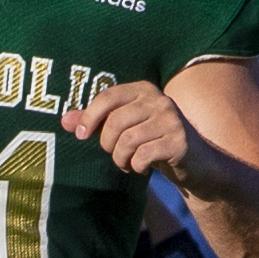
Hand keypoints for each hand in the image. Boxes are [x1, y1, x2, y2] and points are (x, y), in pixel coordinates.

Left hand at [65, 81, 205, 182]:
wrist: (195, 161)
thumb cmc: (151, 140)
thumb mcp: (124, 127)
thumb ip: (94, 121)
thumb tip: (64, 121)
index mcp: (144, 90)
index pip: (108, 97)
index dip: (89, 117)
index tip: (81, 136)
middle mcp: (160, 100)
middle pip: (115, 122)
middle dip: (107, 145)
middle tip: (114, 154)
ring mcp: (172, 120)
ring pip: (127, 141)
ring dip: (120, 159)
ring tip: (127, 162)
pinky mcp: (179, 141)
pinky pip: (143, 155)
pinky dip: (136, 166)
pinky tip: (142, 167)